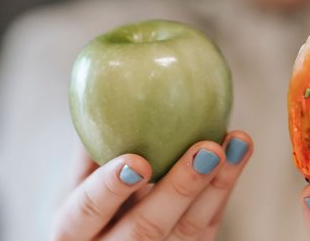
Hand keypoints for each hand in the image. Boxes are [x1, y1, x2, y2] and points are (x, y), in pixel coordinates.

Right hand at [52, 131, 252, 240]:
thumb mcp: (76, 181)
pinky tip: (237, 153)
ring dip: (217, 185)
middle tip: (208, 149)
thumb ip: (90, 146)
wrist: (105, 240)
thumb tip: (104, 85)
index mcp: (72, 231)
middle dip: (181, 189)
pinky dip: (223, 189)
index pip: (87, 211)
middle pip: (145, 230)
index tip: (137, 161)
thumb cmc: (89, 200)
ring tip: (237, 144)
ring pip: (187, 232)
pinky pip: (207, 227)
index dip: (110, 188)